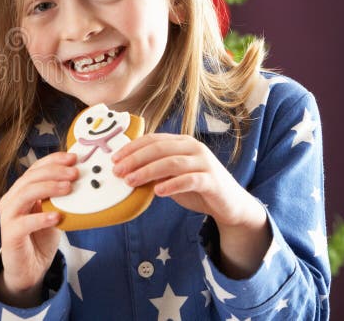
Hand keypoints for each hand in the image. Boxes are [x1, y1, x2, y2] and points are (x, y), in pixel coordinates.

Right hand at [0, 152, 77, 306]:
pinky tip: (57, 217)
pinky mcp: (10, 235)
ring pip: (24, 194)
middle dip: (54, 172)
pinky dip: (41, 218)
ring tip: (68, 188)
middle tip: (75, 173)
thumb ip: (60, 198)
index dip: (53, 160)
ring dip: (48, 188)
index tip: (73, 158)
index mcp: (21, 191)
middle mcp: (11, 199)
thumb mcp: (53, 212)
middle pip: (30, 178)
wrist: (29, 270)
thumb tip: (81, 180)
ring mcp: (9, 216)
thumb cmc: (40, 238)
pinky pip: (24, 223)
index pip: (35, 168)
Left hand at [111, 133, 269, 276]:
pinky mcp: (212, 180)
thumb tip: (126, 170)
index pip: (153, 139)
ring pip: (172, 162)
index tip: (114, 158)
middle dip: (135, 159)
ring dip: (148, 171)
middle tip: (118, 171)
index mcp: (182, 142)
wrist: (229, 204)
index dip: (132, 148)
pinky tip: (158, 191)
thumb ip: (155, 170)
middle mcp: (194, 148)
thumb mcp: (172, 176)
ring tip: (131, 182)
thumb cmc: (196, 187)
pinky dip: (172, 184)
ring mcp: (205, 162)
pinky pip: (189, 179)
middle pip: (159, 149)